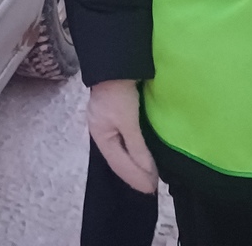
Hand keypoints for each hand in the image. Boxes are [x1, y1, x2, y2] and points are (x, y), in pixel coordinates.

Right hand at [86, 79, 158, 193]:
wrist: (113, 63)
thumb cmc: (118, 94)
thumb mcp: (128, 121)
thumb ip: (137, 147)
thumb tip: (147, 172)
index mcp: (100, 136)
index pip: (119, 165)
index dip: (135, 178)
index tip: (152, 189)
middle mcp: (100, 133)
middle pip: (118, 160)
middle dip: (134, 174)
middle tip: (152, 186)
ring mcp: (106, 124)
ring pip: (120, 151)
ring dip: (134, 164)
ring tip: (149, 174)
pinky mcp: (114, 115)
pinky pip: (124, 141)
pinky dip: (133, 151)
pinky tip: (142, 154)